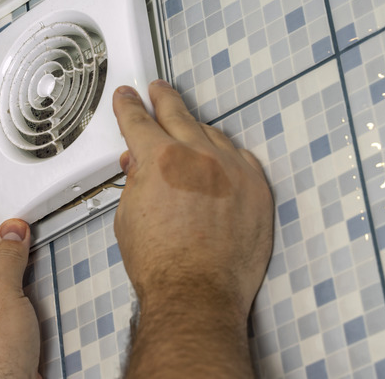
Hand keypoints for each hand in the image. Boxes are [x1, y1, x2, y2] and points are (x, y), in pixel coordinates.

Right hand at [112, 80, 273, 376]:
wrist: (197, 294)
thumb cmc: (162, 265)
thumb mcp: (128, 217)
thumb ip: (135, 181)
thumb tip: (139, 164)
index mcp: (159, 159)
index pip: (138, 120)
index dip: (129, 105)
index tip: (128, 97)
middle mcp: (197, 156)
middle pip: (177, 112)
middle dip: (163, 99)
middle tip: (157, 91)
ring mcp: (232, 169)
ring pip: (211, 133)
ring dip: (196, 131)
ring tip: (188, 132)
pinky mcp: (256, 187)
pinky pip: (240, 157)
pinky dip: (227, 156)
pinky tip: (220, 159)